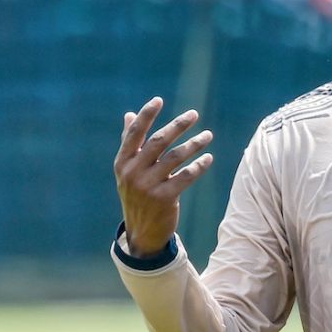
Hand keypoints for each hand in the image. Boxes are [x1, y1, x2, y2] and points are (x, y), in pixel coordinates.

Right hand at [113, 97, 213, 257]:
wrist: (142, 230)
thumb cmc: (137, 193)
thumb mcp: (128, 170)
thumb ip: (130, 143)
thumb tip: (130, 115)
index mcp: (122, 162)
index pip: (134, 133)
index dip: (146, 115)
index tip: (158, 100)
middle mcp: (133, 172)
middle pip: (159, 141)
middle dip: (178, 125)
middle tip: (194, 114)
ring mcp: (148, 185)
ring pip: (176, 157)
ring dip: (195, 144)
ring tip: (208, 135)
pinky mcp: (164, 198)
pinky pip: (186, 176)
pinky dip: (199, 166)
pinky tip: (208, 158)